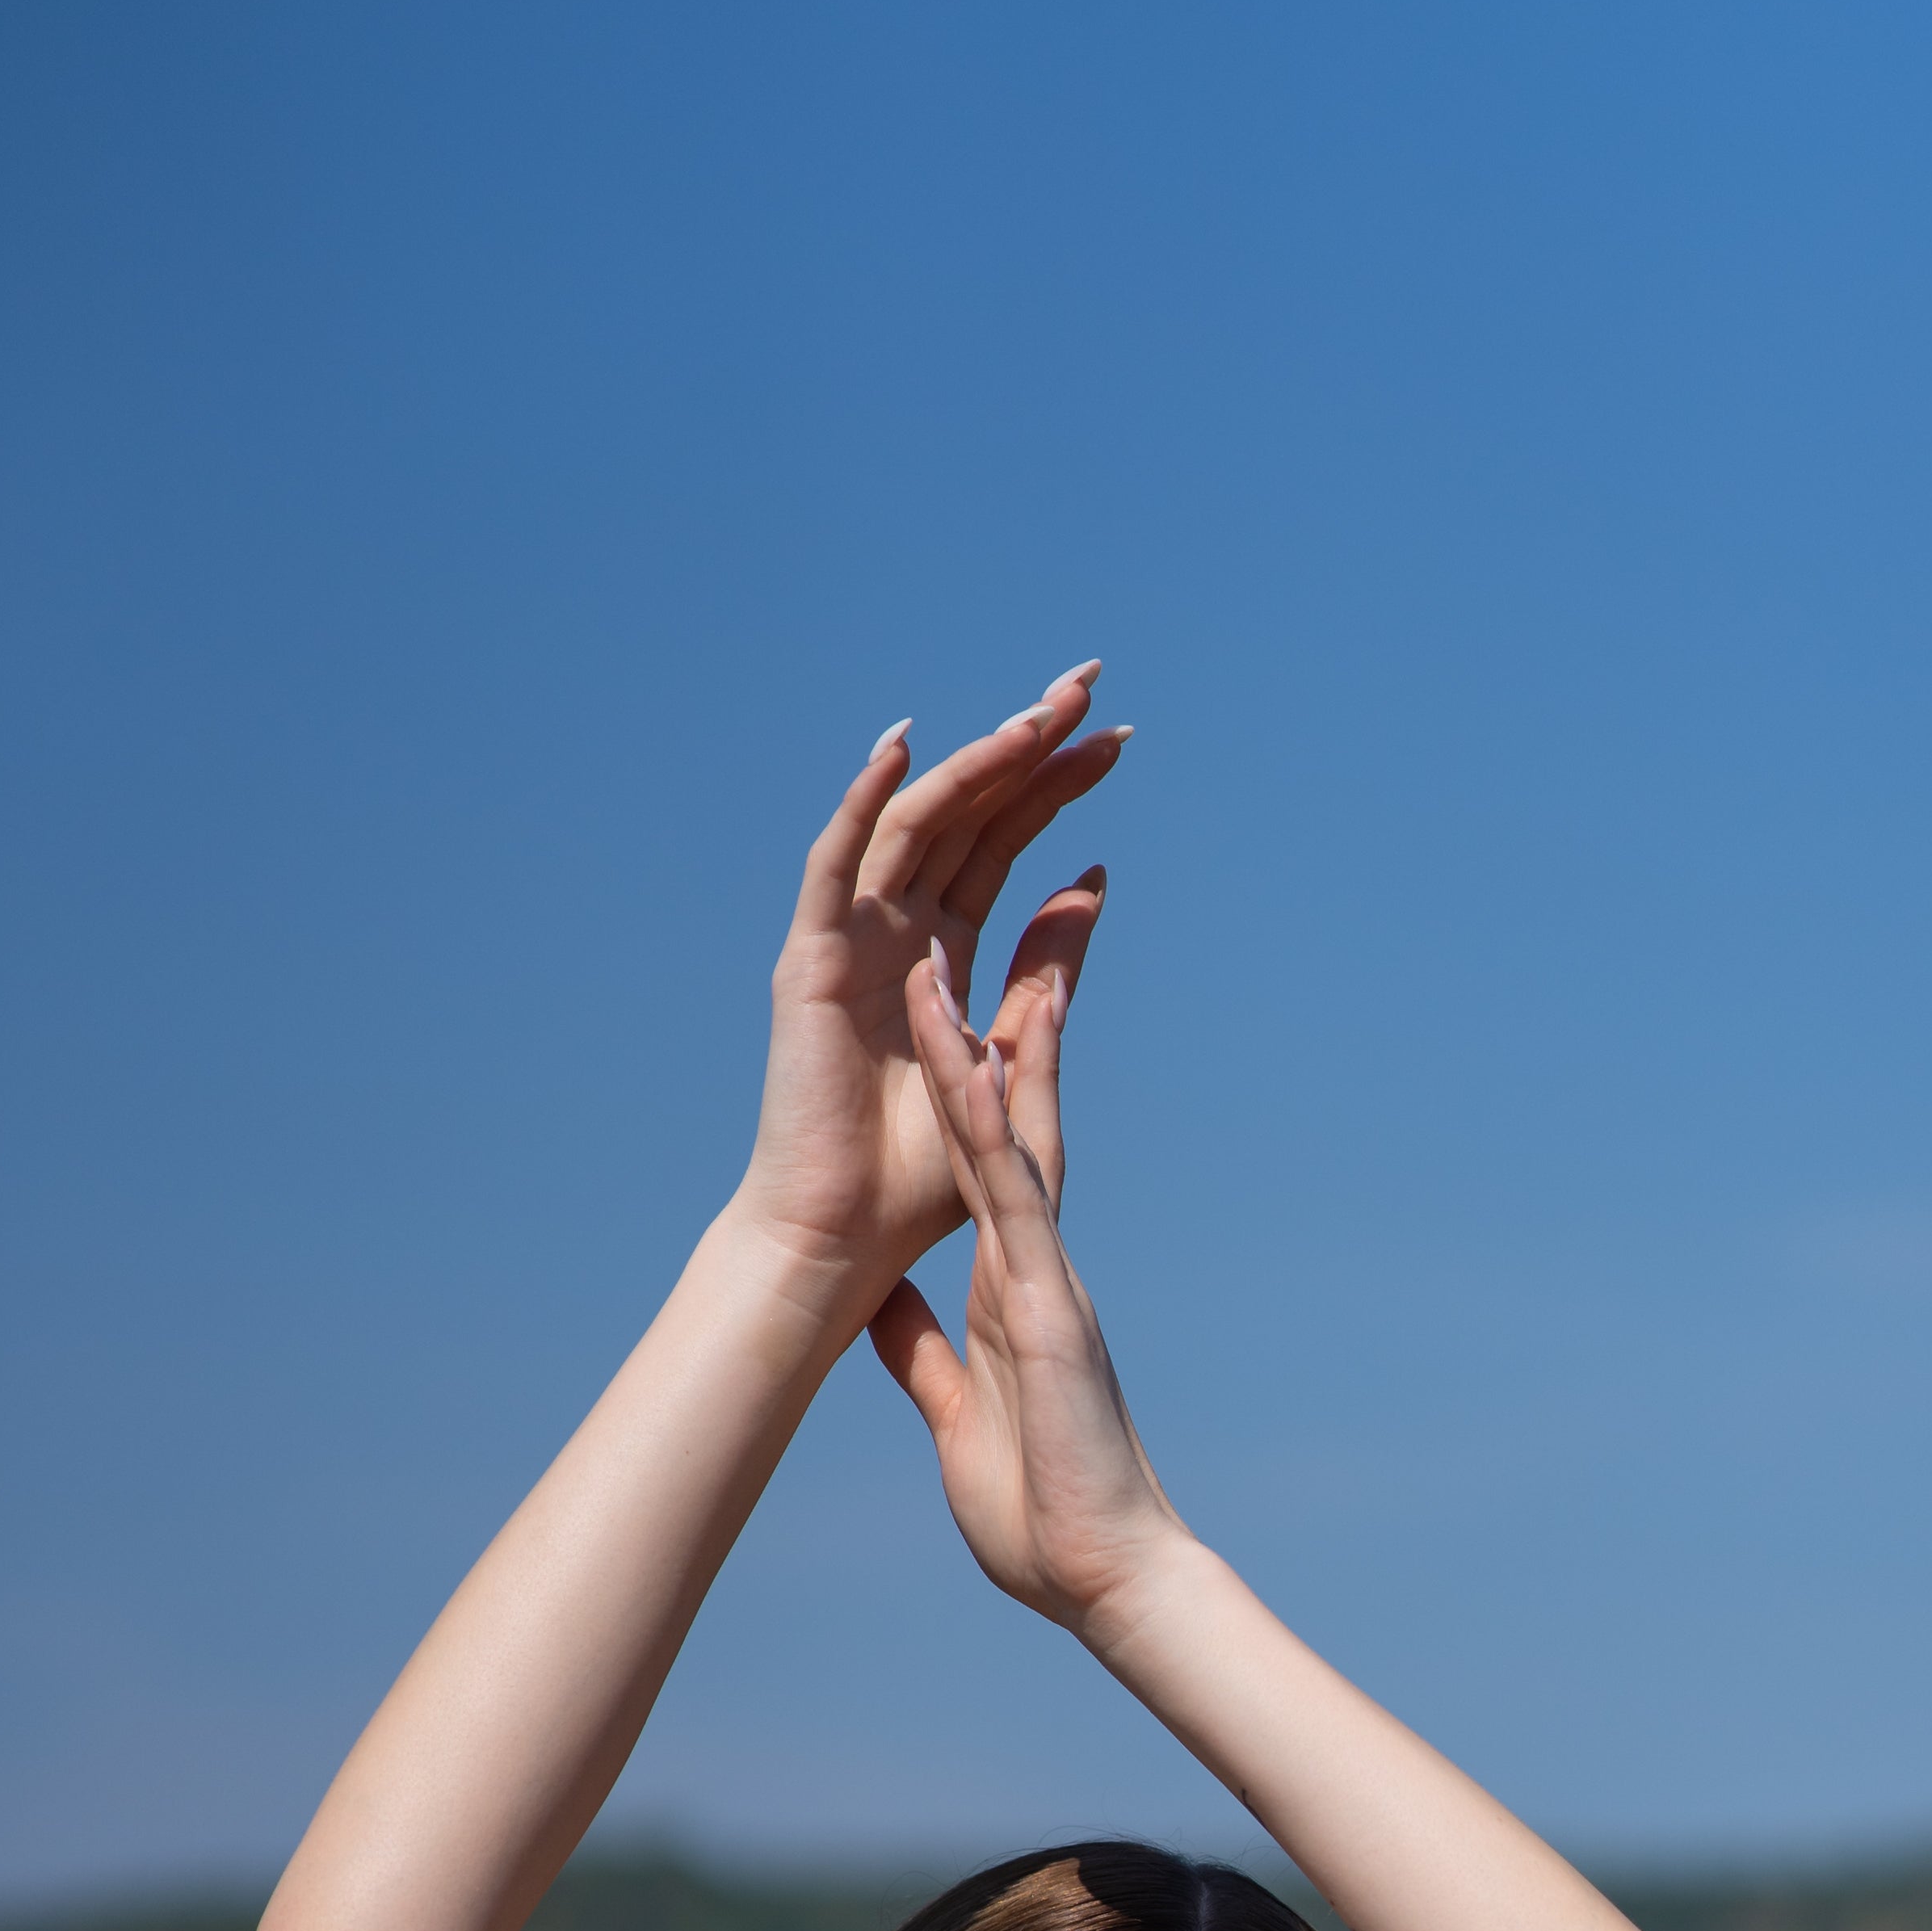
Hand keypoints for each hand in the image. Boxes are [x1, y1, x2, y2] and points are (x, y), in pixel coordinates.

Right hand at [733, 677, 1122, 1307]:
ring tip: (1036, 716)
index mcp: (944, 957)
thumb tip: (1090, 882)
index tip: (1118, 740)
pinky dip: (863, 804)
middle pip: (968, 816)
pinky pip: (835, 866)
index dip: (1055, 787)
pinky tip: (904, 747)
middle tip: (1090, 688)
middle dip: (1028, 750)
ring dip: (973, 764)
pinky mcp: (813, 962)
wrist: (847, 1242)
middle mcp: (895, 933)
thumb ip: (1045, 975)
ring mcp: (851, 941)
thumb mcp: (1011, 1059)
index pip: (1004, 844)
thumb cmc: (919, 1181)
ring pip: (915, 825)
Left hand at [866, 939, 1192, 1639]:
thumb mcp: (953, 1414)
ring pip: (1008, 1136)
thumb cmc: (1043, 1515)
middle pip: (1014, 1119)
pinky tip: (973, 1055)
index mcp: (1008, 1289)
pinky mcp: (1046, 1306)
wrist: (1105, 1578)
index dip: (972, 1080)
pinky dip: (990, 1125)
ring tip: (948, 951)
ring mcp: (1044, 1278)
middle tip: (1016, 921)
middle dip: (1005, 1020)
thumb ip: (922, 1353)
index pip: (984, 1163)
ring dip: (977, 1042)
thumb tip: (877, 1305)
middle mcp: (1032, 1265)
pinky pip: (1013, 1197)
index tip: (959, 1001)